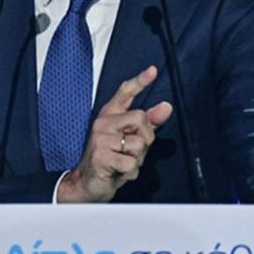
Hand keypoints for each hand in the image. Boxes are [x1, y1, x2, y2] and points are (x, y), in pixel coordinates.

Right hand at [57, 65, 172, 202]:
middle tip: (133, 150)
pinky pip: (131, 162)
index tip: (152, 70)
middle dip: (146, 138)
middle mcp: (103, 123)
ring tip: (123, 162)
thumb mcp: (130, 138)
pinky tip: (119, 171)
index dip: (140, 81)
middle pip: (141, 118)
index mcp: (110, 115)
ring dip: (137, 159)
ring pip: (138, 143)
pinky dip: (131, 172)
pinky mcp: (101, 156)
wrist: (87, 182)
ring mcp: (100, 139)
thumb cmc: (110, 158)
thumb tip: (166, 107)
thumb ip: (149, 123)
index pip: (125, 92)